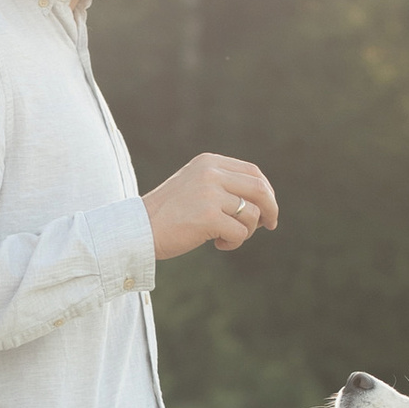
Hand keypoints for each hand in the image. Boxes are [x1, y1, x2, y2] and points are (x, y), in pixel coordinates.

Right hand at [143, 153, 278, 261]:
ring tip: (224, 238)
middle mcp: (211, 173)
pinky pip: (240, 232)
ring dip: (245, 231)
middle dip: (270, 209)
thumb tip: (262, 199)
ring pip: (251, 214)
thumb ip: (222, 185)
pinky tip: (217, 245)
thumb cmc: (167, 214)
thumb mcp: (194, 186)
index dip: (267, 192)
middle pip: (260, 189)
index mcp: (209, 162)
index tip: (267, 209)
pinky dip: (234, 243)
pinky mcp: (208, 217)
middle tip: (269, 225)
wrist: (137, 229)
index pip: (253, 172)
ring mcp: (209, 194)